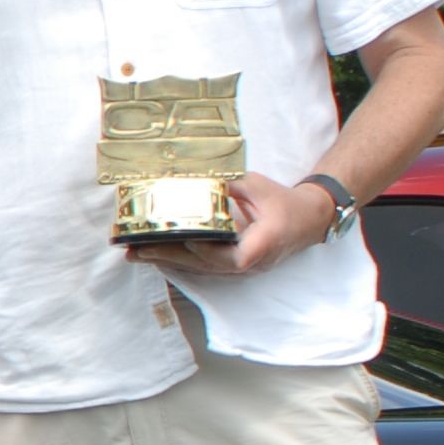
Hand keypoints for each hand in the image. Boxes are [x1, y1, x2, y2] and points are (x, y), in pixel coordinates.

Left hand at [126, 171, 335, 277]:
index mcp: (261, 245)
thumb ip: (227, 184)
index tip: (180, 238)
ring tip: (134, 254)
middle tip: (135, 250)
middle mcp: (250, 263)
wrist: (308, 219)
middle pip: (204, 266)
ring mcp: (241, 268)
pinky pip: (203, 266)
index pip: (229, 257)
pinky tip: (154, 255)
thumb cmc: (283, 202)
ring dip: (166, 260)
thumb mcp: (257, 186)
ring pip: (200, 269)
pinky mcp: (233, 266)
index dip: (204, 250)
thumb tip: (193, 176)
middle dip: (168, 257)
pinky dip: (178, 259)